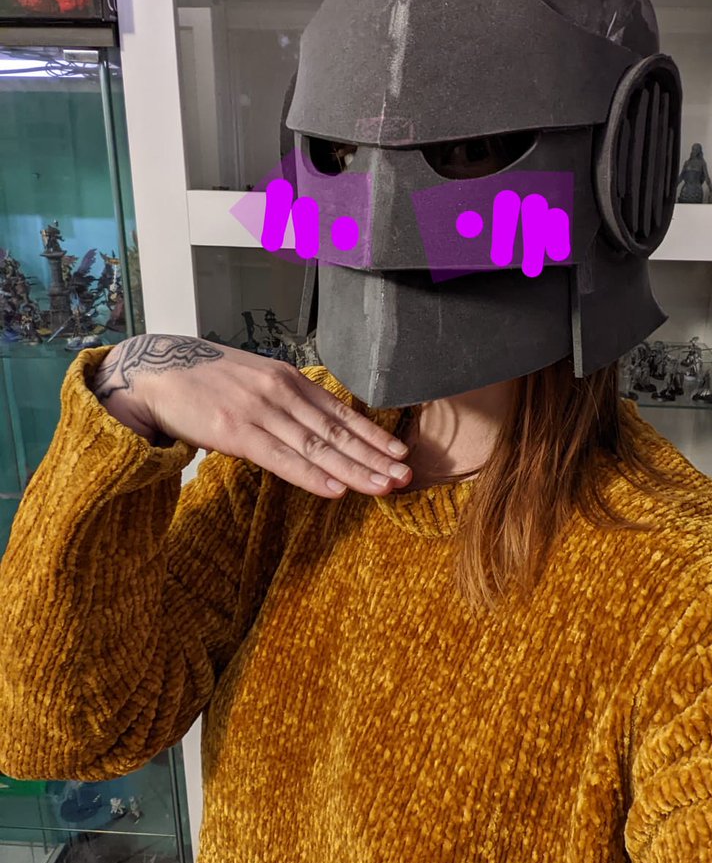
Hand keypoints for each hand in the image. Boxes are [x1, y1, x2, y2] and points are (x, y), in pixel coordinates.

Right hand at [90, 334, 410, 497]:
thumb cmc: (204, 380)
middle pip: (337, 432)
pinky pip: (282, 459)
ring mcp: (260, 411)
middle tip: (405, 476)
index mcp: (288, 379)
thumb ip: (285, 401)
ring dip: (354, 470)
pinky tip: (336, 489)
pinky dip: (312, 476)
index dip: (373, 434)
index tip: (399, 452)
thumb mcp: (254, 380)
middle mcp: (280, 392)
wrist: (154, 372)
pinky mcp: (236, 431)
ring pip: (317, 447)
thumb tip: (314, 426)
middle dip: (374, 456)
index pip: (340, 412)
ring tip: (383, 486)